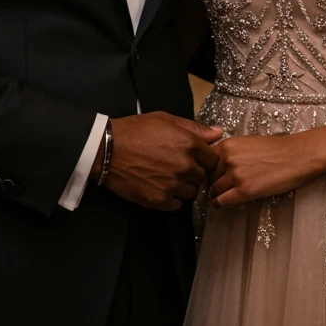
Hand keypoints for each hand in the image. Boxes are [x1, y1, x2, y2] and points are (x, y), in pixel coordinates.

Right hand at [100, 112, 223, 211]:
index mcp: (189, 144)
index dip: (205, 159)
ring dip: (184, 187)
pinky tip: (161, 187)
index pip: (213, 160)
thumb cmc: (136, 130)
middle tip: (178, 167)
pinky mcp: (159, 200)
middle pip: (203, 177)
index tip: (195, 159)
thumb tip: (218, 132)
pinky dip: (172, 198)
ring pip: (191, 193)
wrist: (107, 149)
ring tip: (168, 177)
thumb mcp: (166, 120)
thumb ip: (195, 128)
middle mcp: (185, 166)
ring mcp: (173, 185)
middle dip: (194, 173)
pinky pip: (177, 205)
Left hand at [209, 134, 310, 208]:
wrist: (296, 156)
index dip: (209, 169)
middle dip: (214, 181)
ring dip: (218, 193)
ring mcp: (236, 175)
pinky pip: (222, 201)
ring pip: (214, 189)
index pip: (206, 160)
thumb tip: (217, 164)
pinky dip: (219, 203)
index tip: (213, 175)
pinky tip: (223, 203)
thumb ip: (230, 152)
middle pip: (209, 176)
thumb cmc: (275, 149)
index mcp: (228, 144)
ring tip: (225, 194)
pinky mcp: (244, 190)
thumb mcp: (247, 143)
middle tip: (222, 186)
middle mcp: (228, 158)